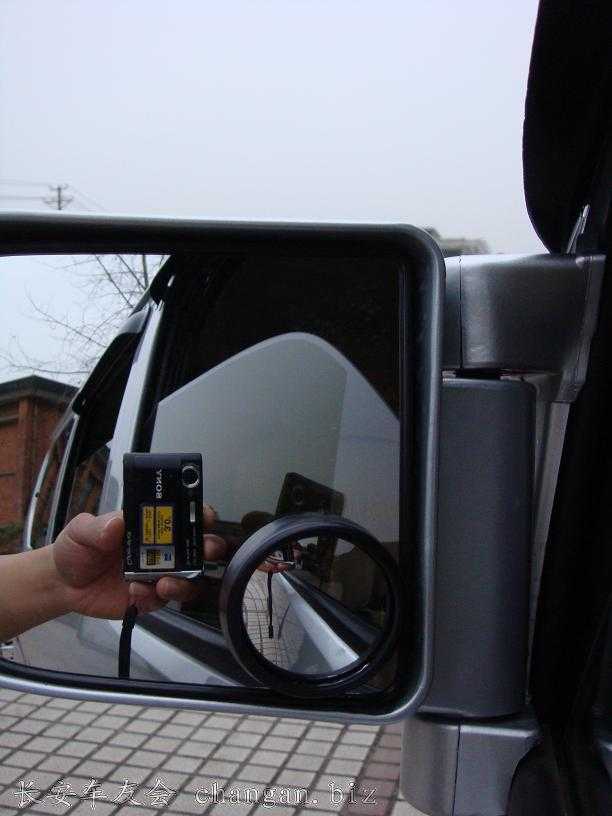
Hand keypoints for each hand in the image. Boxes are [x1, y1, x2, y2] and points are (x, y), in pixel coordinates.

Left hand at [51, 506, 227, 616]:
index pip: (185, 515)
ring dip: (186, 581)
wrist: (64, 584)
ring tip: (164, 584)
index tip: (206, 517)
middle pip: (200, 547)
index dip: (202, 514)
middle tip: (205, 551)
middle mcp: (163, 549)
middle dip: (210, 547)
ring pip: (191, 579)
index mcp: (151, 525)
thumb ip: (97, 527)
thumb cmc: (78, 548)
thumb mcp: (81, 531)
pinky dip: (154, 597)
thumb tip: (117, 523)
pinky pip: (164, 600)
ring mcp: (160, 575)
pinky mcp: (150, 598)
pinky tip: (136, 591)